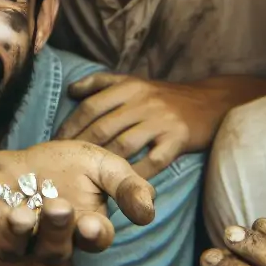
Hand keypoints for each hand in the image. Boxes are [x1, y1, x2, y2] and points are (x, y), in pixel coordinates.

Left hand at [0, 140, 154, 264]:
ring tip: (23, 215)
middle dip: (56, 230)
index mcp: (81, 229)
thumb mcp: (103, 167)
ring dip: (18, 233)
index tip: (91, 224)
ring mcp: (12, 234)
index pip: (92, 240)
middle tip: (59, 207)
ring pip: (14, 247)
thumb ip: (128, 186)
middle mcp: (46, 240)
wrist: (23, 159)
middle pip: (53, 248)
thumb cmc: (68, 167)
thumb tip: (148, 211)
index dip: (93, 234)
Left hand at [57, 73, 239, 178]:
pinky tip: (121, 184)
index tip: (56, 142)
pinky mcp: (178, 139)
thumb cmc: (163, 96)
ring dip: (103, 162)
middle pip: (103, 126)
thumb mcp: (133, 81)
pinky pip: (153, 161)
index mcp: (128, 87)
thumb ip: (100, 83)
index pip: (91, 106)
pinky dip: (135, 173)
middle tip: (65, 164)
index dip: (70, 125)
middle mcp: (142, 101)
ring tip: (87, 176)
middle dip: (80, 146)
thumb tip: (70, 90)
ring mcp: (161, 121)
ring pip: (124, 144)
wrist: (209, 102)